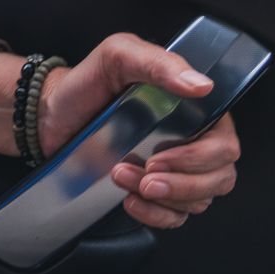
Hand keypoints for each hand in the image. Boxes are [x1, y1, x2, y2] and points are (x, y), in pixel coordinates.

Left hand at [34, 32, 240, 229]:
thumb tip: (201, 85)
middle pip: (218, 178)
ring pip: (199, 200)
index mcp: (194, 110)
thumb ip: (158, 64)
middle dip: (180, 183)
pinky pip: (176, 216)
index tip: (160, 158)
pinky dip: (156, 215)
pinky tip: (131, 199)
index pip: (224, 143)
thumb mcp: (118, 57)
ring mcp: (176, 169)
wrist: (50, 116)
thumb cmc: (87, 84)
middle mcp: (193, 140)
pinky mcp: (157, 191)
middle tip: (142, 173)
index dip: (200, 158)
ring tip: (122, 176)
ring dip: (163, 198)